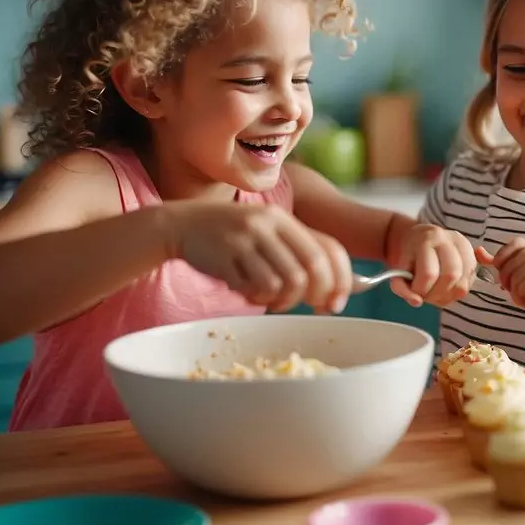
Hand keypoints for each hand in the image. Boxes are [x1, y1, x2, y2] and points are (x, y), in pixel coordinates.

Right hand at [167, 202, 352, 313]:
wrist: (182, 224)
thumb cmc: (234, 237)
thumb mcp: (270, 233)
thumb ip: (301, 255)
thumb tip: (339, 293)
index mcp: (284, 219)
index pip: (329, 250)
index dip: (341, 280)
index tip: (337, 304)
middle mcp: (267, 224)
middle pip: (311, 269)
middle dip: (315, 295)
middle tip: (308, 305)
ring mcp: (245, 239)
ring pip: (284, 283)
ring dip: (283, 301)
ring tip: (270, 298)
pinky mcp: (224, 257)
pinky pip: (255, 289)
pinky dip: (257, 299)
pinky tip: (248, 293)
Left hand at [391, 224, 475, 306]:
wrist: (415, 236)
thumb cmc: (406, 253)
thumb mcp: (396, 268)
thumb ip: (401, 287)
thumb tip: (417, 302)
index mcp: (427, 239)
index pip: (429, 273)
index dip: (420, 289)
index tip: (413, 291)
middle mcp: (449, 240)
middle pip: (451, 276)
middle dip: (437, 294)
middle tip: (426, 295)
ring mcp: (464, 246)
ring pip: (463, 283)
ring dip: (448, 296)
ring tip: (435, 293)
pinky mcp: (472, 256)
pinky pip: (470, 283)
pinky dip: (457, 292)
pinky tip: (445, 288)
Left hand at [481, 238, 524, 312]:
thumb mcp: (521, 274)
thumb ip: (500, 263)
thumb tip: (477, 251)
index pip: (503, 252)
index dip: (503, 269)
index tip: (514, 280)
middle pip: (504, 271)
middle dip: (511, 288)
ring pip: (513, 282)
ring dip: (520, 297)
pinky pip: (522, 289)